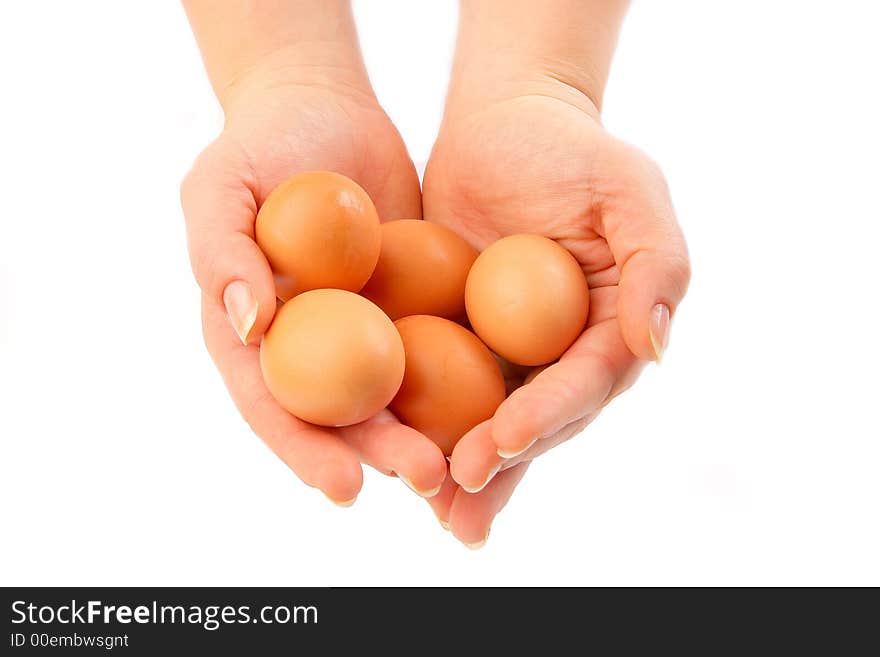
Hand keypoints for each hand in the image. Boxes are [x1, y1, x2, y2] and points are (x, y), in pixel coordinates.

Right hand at [181, 67, 445, 505]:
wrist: (322, 106)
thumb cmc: (256, 144)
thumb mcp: (221, 189)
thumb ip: (223, 255)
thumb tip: (251, 328)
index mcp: (252, 336)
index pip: (273, 405)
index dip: (304, 450)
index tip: (345, 486)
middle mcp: (309, 344)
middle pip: (341, 414)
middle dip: (381, 453)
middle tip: (426, 478)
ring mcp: (361, 327)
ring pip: (395, 391)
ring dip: (428, 429)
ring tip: (468, 460)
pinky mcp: (409, 303)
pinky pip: (436, 344)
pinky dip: (462, 375)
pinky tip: (498, 401)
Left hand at [421, 79, 689, 544]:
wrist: (503, 123)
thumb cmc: (574, 149)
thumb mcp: (631, 191)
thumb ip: (658, 265)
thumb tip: (655, 349)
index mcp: (610, 328)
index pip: (584, 382)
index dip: (549, 415)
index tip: (504, 440)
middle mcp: (561, 351)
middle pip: (536, 419)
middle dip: (500, 465)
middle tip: (459, 506)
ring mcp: (506, 349)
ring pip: (485, 418)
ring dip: (459, 468)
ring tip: (431, 510)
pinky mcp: (456, 336)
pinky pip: (437, 384)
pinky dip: (418, 421)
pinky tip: (392, 454)